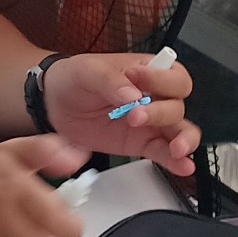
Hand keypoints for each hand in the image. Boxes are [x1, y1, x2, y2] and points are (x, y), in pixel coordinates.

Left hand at [41, 52, 199, 173]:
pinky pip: (164, 153)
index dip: (162, 80)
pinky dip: (176, 161)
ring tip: (177, 148)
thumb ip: (111, 80)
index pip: (174, 76)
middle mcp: (155, 97)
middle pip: (177, 105)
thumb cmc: (75, 79)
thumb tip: (132, 95)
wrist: (54, 103)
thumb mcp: (89, 70)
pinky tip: (182, 166)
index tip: (138, 80)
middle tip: (135, 115)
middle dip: (161, 112)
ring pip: (180, 130)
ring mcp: (150, 123)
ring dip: (182, 139)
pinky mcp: (141, 144)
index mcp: (148, 72)